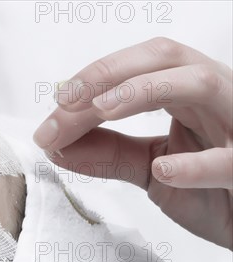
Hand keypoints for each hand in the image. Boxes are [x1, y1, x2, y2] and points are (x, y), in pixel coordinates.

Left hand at [33, 37, 231, 249]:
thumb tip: (55, 146)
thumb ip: (109, 154)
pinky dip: (195, 164)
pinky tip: (162, 170)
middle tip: (64, 102)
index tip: (56, 104)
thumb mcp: (150, 168)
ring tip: (99, 111)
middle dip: (109, 75)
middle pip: (165, 60)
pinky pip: (229, 161)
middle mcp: (219, 98)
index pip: (140, 68)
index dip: (95, 78)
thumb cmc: (211, 193)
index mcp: (191, 94)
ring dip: (143, 92)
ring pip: (202, 84)